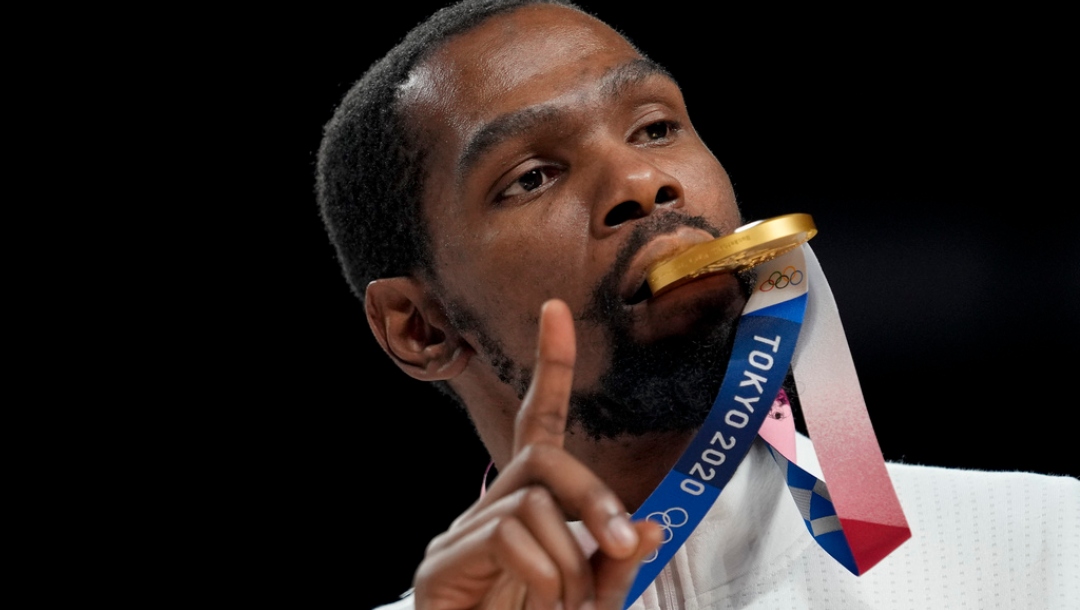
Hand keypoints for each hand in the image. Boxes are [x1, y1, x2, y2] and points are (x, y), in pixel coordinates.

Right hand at [412, 299, 661, 609]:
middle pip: (543, 457)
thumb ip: (615, 567)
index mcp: (531, 511)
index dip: (550, 370)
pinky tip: (534, 603)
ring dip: (568, 560)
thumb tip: (652, 525)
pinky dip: (539, 571)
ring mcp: (461, 535)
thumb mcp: (591, 604)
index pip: (540, 427)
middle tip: (623, 543)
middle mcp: (493, 510)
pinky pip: (505, 533)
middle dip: (592, 494)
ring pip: (531, 501)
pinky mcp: (440, 562)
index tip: (555, 312)